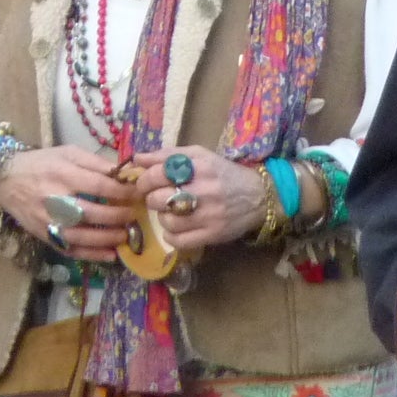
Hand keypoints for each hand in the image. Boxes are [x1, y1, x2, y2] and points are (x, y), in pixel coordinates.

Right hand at [0, 145, 138, 260]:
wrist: (5, 180)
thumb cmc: (42, 163)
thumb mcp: (69, 153)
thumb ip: (96, 162)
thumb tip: (126, 172)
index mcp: (62, 174)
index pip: (98, 186)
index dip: (122, 191)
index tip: (138, 193)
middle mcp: (53, 199)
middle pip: (90, 212)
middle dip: (117, 216)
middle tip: (134, 215)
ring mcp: (47, 221)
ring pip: (79, 236)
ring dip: (106, 238)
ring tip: (125, 235)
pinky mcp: (43, 235)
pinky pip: (69, 249)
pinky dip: (90, 255)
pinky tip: (110, 255)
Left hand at [127, 148, 270, 251]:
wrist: (260, 195)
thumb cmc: (224, 173)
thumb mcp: (200, 156)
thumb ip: (167, 155)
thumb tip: (136, 159)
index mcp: (200, 166)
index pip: (157, 173)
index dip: (144, 180)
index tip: (146, 184)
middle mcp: (204, 189)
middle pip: (157, 199)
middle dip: (152, 199)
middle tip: (160, 199)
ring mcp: (209, 214)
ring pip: (166, 221)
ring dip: (164, 217)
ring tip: (173, 212)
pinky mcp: (213, 234)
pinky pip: (177, 240)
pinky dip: (171, 236)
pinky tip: (178, 228)